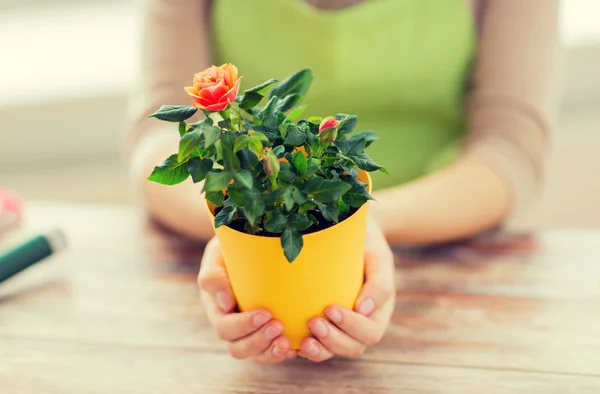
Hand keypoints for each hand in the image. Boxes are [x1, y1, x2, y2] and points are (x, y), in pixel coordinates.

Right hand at [198, 237, 295, 362]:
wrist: (248, 246)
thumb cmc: (230, 248)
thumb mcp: (216, 256)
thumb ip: (214, 277)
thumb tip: (225, 304)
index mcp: (217, 308)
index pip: (225, 327)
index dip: (243, 326)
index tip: (265, 312)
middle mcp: (231, 325)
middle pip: (238, 347)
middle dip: (259, 341)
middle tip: (279, 326)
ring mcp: (249, 331)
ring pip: (255, 355)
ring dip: (271, 352)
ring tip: (287, 342)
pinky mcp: (267, 332)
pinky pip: (273, 352)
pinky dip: (283, 352)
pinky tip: (297, 345)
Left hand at [299, 216, 395, 360]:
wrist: (347, 234)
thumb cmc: (365, 245)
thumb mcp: (377, 256)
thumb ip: (378, 281)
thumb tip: (363, 309)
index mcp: (377, 313)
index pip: (370, 332)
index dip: (352, 327)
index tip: (331, 308)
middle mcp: (360, 326)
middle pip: (352, 347)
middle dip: (333, 340)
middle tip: (313, 322)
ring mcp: (339, 329)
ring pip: (331, 351)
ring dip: (318, 350)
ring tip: (302, 339)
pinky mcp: (320, 327)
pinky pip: (313, 345)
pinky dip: (301, 348)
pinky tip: (288, 341)